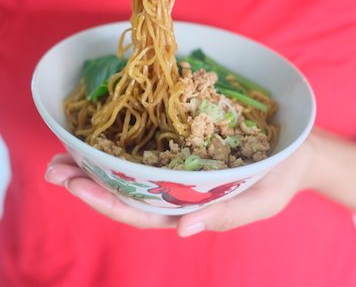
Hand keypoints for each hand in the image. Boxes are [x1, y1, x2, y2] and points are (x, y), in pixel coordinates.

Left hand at [45, 133, 316, 236]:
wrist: (293, 151)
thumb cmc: (280, 178)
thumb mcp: (262, 201)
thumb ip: (227, 215)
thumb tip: (184, 230)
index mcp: (192, 209)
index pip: (142, 213)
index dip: (108, 202)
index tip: (76, 185)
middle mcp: (178, 191)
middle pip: (127, 192)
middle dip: (90, 181)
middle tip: (55, 166)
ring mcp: (179, 169)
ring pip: (132, 170)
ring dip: (98, 161)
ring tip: (66, 148)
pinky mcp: (184, 148)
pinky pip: (149, 147)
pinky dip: (124, 141)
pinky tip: (105, 132)